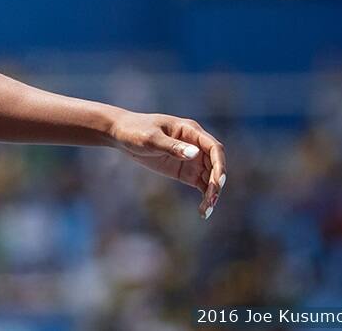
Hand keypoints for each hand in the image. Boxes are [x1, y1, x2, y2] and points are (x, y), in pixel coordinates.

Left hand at [108, 110, 226, 219]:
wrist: (121, 135)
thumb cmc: (135, 131)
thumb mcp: (150, 139)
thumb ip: (171, 146)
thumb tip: (195, 154)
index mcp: (190, 131)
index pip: (214, 148)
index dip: (220, 164)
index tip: (218, 182)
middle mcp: (195, 145)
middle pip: (215, 165)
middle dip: (216, 183)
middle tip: (211, 201)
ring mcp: (192, 159)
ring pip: (210, 177)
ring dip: (212, 193)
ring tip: (206, 211)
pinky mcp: (185, 171)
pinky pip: (201, 184)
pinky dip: (204, 196)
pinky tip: (203, 211)